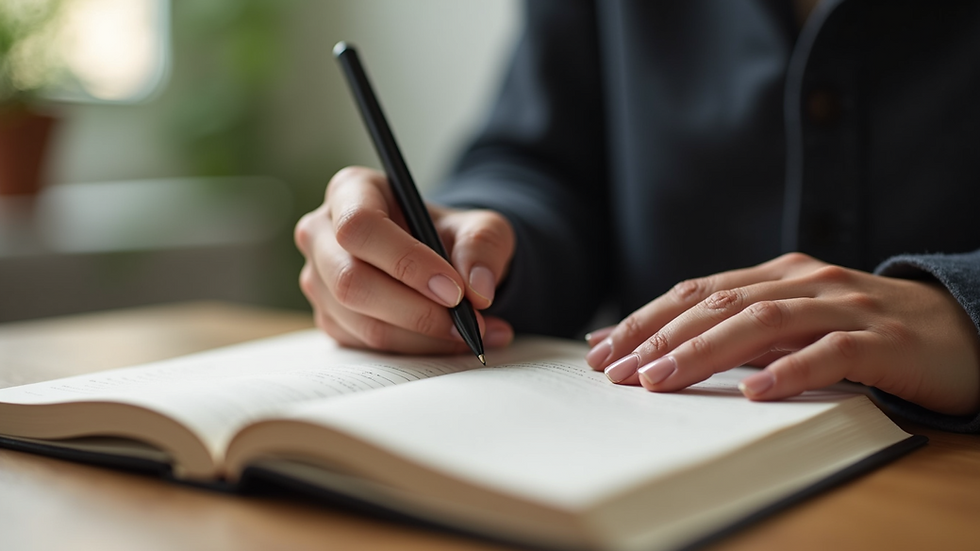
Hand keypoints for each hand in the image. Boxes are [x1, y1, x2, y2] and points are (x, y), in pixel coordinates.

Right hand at [295, 166, 515, 353]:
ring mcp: (319, 280)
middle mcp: (322, 234)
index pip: (360, 226)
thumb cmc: (450, 234)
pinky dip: (417, 349)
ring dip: (424, 336)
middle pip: (351, 280)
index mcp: (350, 192)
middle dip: (416, 310)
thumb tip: (477, 290)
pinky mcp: (331, 319)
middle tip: (469, 322)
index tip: (454, 290)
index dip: (405, 261)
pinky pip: (369, 346)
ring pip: (363, 322)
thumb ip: (483, 247)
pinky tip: (454, 340)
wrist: (440, 261)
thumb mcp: (481, 226)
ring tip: (476, 333)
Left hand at [585, 253, 979, 415]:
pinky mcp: (883, 340)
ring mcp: (844, 306)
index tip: (602, 349)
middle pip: (718, 305)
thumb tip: (662, 350)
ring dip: (704, 352)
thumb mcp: (795, 323)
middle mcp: (804, 282)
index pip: (697, 293)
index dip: (646, 319)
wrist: (962, 328)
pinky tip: (755, 392)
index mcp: (777, 276)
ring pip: (762, 323)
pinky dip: (790, 370)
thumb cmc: (864, 329)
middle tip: (615, 371)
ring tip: (660, 380)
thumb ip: (739, 329)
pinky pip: (831, 353)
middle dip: (659, 338)